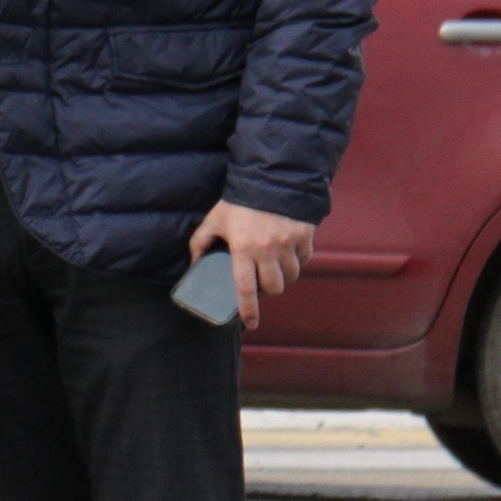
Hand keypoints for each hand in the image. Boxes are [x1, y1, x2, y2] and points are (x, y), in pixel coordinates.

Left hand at [185, 200, 314, 331]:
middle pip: (275, 287)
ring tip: (276, 264)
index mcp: (243, 249)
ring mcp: (289, 243)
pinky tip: (289, 250)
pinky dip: (299, 258)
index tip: (250, 323)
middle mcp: (268, 250)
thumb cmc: (240, 201)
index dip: (249, 310)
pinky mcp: (305, 235)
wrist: (271, 176)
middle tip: (263, 279)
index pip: (245, 288)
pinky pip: (305, 258)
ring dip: (284, 274)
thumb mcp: (215, 219)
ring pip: (292, 275)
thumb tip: (194, 264)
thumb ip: (200, 241)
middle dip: (270, 288)